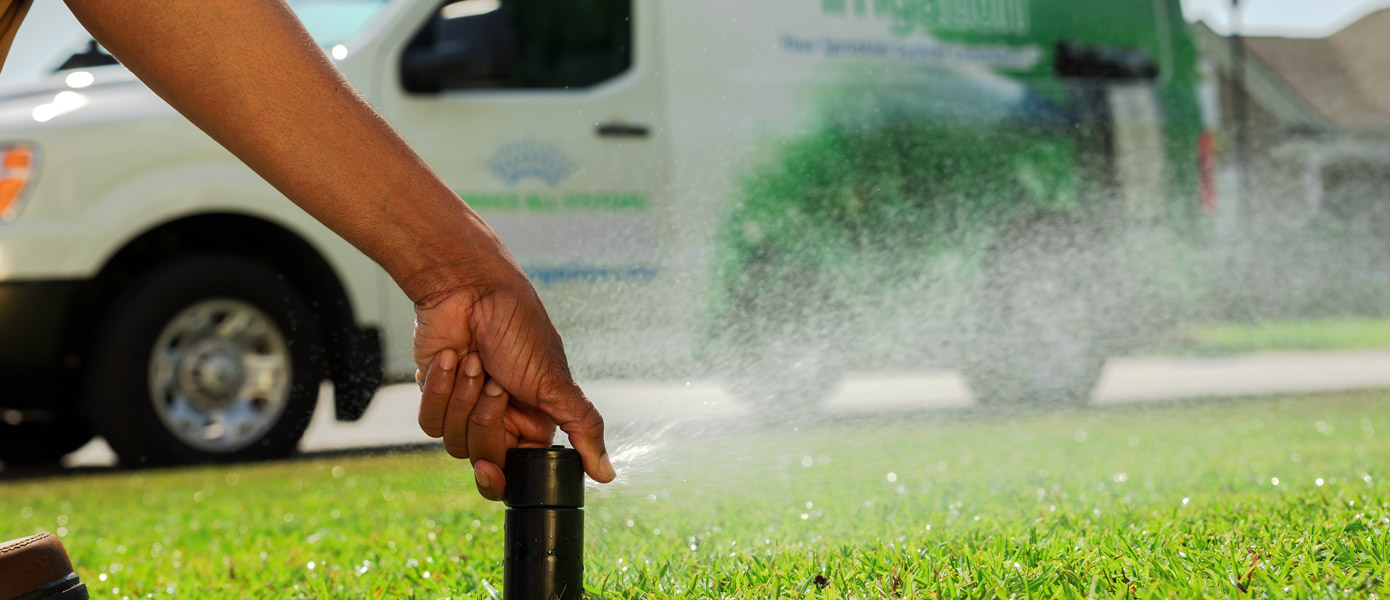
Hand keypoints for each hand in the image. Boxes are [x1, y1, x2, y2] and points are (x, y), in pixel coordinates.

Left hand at [412, 269, 614, 499]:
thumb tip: (608, 475)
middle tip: (496, 383)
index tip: (491, 468)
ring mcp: (466, 409)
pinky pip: (429, 420)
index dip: (500, 475)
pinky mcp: (436, 396)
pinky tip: (450, 359)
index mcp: (534, 422)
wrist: (471, 290)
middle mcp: (502, 420)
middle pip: (482, 457)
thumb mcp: (556, 383)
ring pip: (452, 442)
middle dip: (486, 418)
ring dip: (462, 398)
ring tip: (474, 362)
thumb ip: (584, 429)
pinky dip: (438, 389)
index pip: (516, 472)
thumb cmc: (518, 329)